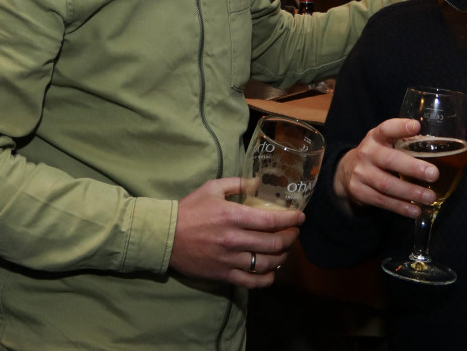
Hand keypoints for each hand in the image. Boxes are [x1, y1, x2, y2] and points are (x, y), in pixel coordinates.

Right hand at [170, 178, 302, 286]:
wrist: (165, 236)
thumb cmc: (190, 209)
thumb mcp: (212, 188)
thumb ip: (237, 184)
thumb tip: (258, 182)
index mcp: (232, 216)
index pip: (270, 221)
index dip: (290, 220)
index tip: (301, 217)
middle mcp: (234, 239)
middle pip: (273, 243)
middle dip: (291, 238)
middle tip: (295, 232)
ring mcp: (229, 260)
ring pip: (266, 263)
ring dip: (282, 256)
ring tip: (286, 249)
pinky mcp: (224, 275)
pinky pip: (252, 282)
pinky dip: (267, 278)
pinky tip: (272, 270)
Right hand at [333, 118, 436, 217]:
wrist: (346, 171)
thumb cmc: (377, 154)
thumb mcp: (384, 143)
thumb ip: (403, 143)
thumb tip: (437, 147)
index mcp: (375, 137)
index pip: (386, 128)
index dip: (400, 127)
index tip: (417, 126)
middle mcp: (366, 152)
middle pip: (389, 160)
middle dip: (413, 168)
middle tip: (434, 174)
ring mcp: (360, 172)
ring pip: (386, 184)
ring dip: (410, 192)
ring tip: (430, 197)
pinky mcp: (359, 191)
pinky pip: (382, 200)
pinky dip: (400, 207)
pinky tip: (415, 210)